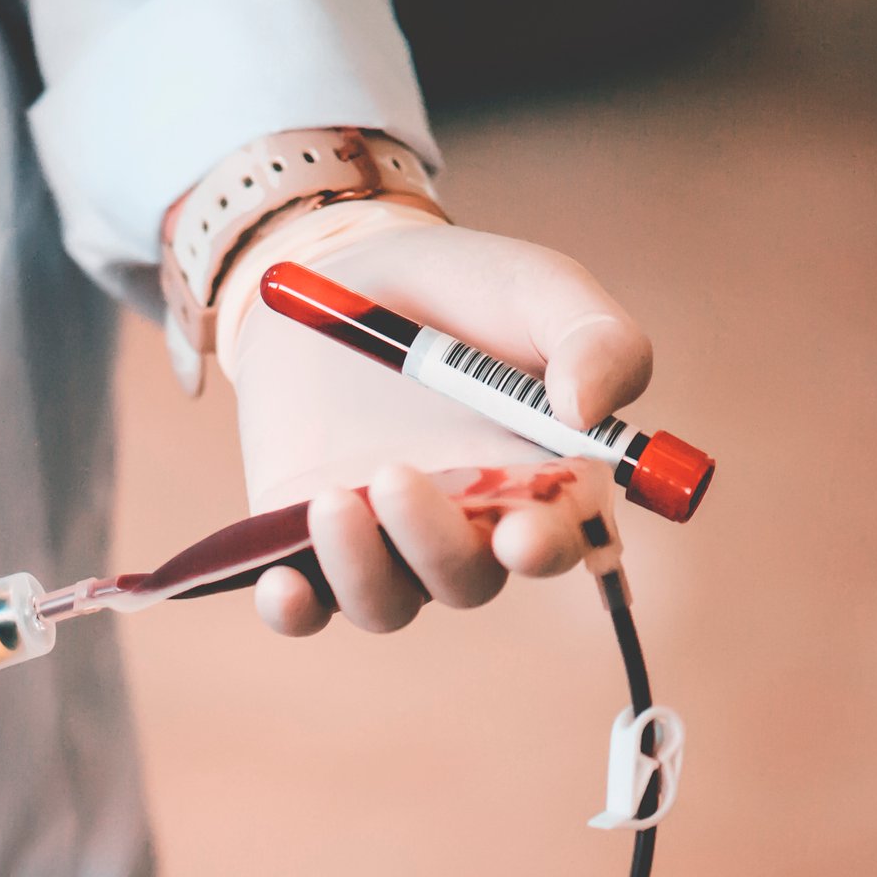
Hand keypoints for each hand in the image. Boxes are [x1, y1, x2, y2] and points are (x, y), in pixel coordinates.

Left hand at [215, 203, 651, 635]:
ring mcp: (383, 540)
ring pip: (385, 600)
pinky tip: (280, 582)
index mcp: (538, 481)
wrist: (343, 267)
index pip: (555, 543)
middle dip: (435, 545)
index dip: (544, 550)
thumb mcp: (539, 290)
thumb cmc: (462, 286)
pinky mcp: (308, 540)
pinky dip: (294, 609)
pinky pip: (306, 604)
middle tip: (398, 477)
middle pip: (463, 578)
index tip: (523, 536)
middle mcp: (464, 527)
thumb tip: (591, 411)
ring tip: (330, 500)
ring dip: (359, 569)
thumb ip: (596, 340)